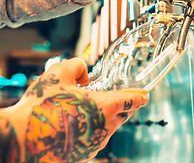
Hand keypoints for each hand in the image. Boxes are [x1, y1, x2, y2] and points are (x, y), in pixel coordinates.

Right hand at [2, 58, 148, 161]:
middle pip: (124, 115)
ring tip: (82, 110)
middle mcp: (107, 126)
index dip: (141, 96)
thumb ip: (77, 65)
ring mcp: (96, 143)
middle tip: (107, 98)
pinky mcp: (85, 154)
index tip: (144, 95)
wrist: (24, 140)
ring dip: (103, 118)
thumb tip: (84, 75)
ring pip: (109, 128)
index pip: (135, 101)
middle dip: (121, 106)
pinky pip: (94, 139)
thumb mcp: (59, 73)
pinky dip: (90, 130)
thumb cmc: (42, 107)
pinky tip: (72, 124)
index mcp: (108, 106)